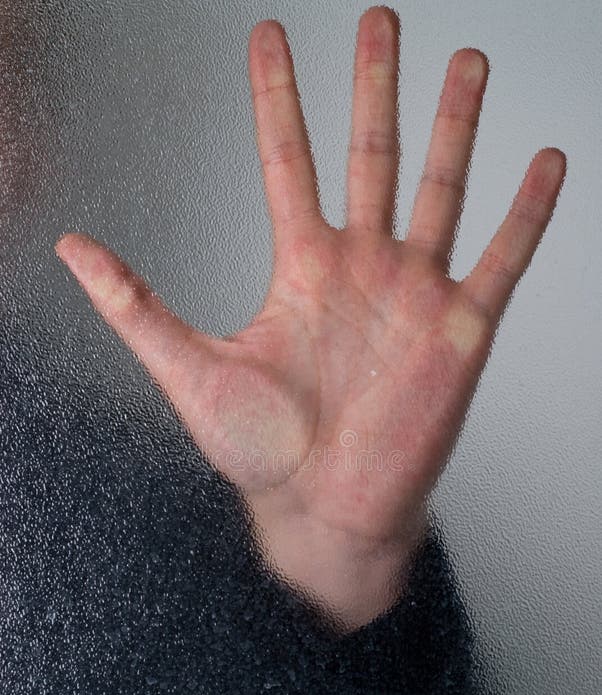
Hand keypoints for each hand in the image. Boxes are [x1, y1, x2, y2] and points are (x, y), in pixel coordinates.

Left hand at [55, 8, 564, 631]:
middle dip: (374, 86)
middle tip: (380, 19)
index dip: (277, 97)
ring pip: (441, 188)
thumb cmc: (263, 454)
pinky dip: (527, 213)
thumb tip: (71, 247)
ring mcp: (415, 294)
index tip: (268, 35)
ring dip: (455, 125)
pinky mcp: (460, 331)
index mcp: (303, 269)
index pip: (288, 161)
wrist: (326, 513)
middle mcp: (363, 268)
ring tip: (467, 60)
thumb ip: (135, 307)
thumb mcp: (189, 371)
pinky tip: (545, 162)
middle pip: (372, 155)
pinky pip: (502, 259)